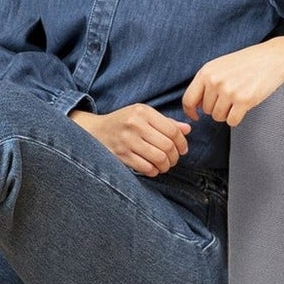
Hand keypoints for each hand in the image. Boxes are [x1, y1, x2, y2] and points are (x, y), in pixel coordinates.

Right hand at [69, 102, 189, 175]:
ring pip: (159, 158)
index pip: (172, 130)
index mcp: (143, 111)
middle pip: (167, 146)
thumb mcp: (143, 115)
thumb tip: (188, 129)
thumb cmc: (124, 122)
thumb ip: (166, 122)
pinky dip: (154, 171)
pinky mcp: (121, 155)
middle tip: (174, 159)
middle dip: (175, 157)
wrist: (95, 131)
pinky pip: (146, 168)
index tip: (183, 149)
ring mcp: (127, 141)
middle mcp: (135, 124)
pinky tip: (153, 168)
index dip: (182, 142)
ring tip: (165, 165)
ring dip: (166, 165)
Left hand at [182, 34, 283, 128]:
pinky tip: (244, 106)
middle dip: (216, 108)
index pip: (188, 99)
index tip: (196, 116)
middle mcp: (215, 81)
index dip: (190, 111)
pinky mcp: (243, 101)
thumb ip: (206, 82)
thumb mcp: (220, 66)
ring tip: (237, 100)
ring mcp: (229, 91)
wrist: (272, 59)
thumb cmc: (246, 63)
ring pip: (218, 117)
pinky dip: (237, 118)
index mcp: (206, 72)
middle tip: (230, 97)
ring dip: (227, 113)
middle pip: (206, 110)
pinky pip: (232, 121)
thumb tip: (195, 106)